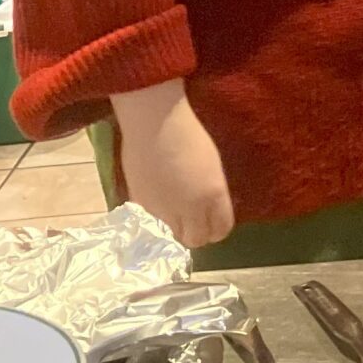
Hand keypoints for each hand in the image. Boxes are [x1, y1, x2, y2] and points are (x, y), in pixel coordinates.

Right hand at [109, 80, 234, 248]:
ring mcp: (164, 209)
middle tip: (193, 221)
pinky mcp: (141, 205)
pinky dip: (157, 217)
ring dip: (176, 227)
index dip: (217, 229)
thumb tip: (207, 209)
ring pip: (173, 235)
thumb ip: (211, 193)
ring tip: (174, 210)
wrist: (154, 123)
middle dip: (197, 233)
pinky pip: (152, 222)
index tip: (212, 222)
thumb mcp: (212, 166)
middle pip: (197, 240)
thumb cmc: (188, 134)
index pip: (221, 230)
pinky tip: (157, 199)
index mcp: (214, 195)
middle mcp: (191, 208)